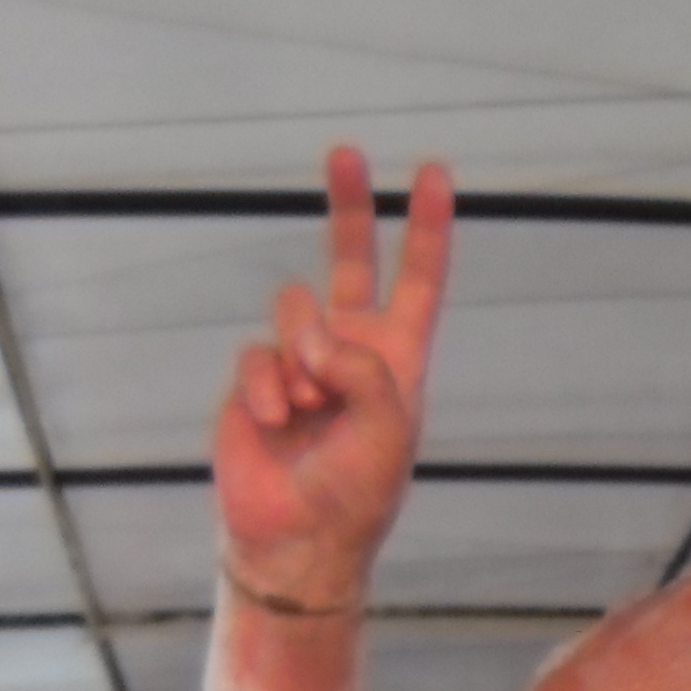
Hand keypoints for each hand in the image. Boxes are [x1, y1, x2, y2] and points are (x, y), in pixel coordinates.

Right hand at [213, 146, 453, 609]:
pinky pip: (258, 355)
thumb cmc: (356, 492)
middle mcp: (350, 349)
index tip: (435, 173)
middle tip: (346, 152)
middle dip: (350, 206)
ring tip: (306, 408)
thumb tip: (310, 335)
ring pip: (295, 308)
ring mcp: (300, 361)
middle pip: (352, 260)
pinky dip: (267, 388)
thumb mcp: (386, 428)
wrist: (296, 538)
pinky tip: (273, 423)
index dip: (427, 228)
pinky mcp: (256, 380)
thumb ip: (361, 367)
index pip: (418, 280)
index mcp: (398, 358)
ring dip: (302, 356)